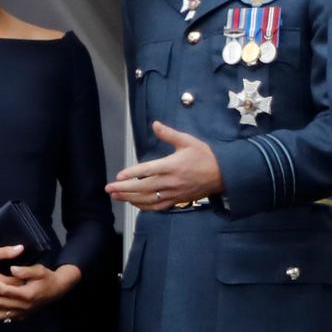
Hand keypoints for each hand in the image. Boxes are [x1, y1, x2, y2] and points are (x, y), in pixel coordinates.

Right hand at [0, 245, 26, 317]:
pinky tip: (7, 309)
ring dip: (10, 304)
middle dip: (19, 294)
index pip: (13, 284)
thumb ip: (5, 252)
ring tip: (22, 300)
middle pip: (7, 297)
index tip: (36, 280)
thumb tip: (22, 248)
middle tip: (32, 290)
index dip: (24, 282)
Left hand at [0, 263, 82, 321]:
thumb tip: (12, 269)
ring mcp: (21, 313)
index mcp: (27, 295)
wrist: (57, 290)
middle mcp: (23, 307)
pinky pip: (2, 318)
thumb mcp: (40, 270)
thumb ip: (25, 270)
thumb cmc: (48, 278)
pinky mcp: (20, 316)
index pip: (5, 290)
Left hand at [106, 121, 221, 209]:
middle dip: (124, 188)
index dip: (132, 174)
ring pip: (148, 199)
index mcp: (172, 165)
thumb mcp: (188, 141)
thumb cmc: (205, 156)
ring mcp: (173, 193)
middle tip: (108, 188)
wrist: (223, 175)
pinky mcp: (177, 200)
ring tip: (116, 196)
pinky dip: (143, 206)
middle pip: (143, 187)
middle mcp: (171, 181)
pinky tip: (134, 203)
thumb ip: (169, 134)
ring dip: (130, 198)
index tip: (119, 175)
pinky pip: (157, 206)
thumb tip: (155, 124)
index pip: (148, 171)